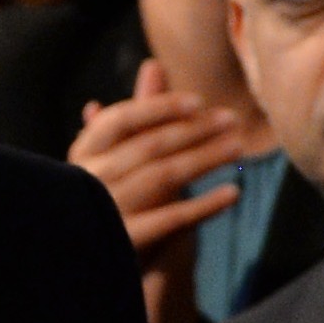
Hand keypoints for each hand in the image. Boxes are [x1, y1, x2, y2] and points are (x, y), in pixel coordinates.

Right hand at [68, 59, 244, 261]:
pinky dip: (204, 205)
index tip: (198, 102)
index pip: (120, 120)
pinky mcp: (127, 242)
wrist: (88, 258)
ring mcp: (107, 210)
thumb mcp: (117, 151)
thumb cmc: (108, 193)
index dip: (160, 108)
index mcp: (85, 152)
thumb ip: (138, 111)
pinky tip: (233, 193)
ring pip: (163, 177)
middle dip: (194, 130)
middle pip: (149, 146)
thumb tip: (154, 64)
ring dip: (205, 159)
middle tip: (233, 120)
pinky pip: (172, 220)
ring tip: (238, 148)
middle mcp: (91, 178)